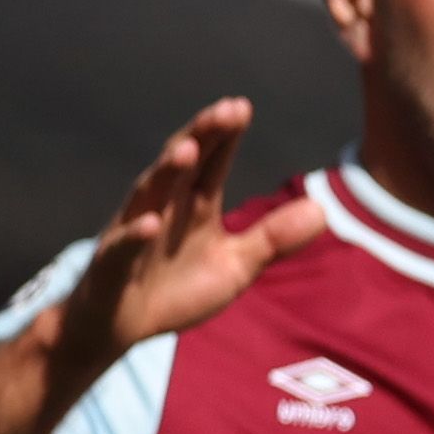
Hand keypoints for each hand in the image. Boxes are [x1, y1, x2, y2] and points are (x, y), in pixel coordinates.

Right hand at [47, 101, 314, 382]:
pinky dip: (136, 234)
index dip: (224, 136)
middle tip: (226, 110)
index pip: (210, 162)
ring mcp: (133, 234)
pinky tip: (151, 222)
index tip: (242, 106)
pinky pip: (122, 248)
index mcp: (193, 206)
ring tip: (187, 150)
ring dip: (166, 172)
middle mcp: (161, 208)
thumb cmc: (176, 289)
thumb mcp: (236, 266)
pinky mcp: (111, 267)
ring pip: (148, 195)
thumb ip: (273, 238)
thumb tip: (321, 209)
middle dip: (201, 137)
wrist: (120, 327)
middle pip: (181, 166)